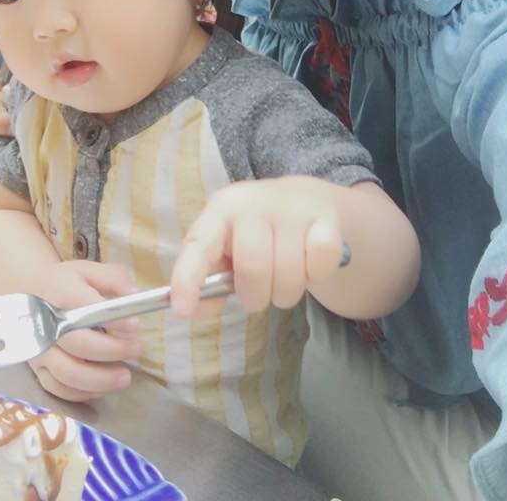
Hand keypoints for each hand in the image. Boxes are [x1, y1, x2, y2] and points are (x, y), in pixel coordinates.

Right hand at [29, 260, 140, 401]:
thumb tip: (135, 294)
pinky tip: (102, 387)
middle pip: (78, 344)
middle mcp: (46, 322)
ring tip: (124, 377)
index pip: (86, 307)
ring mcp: (40, 348)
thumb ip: (114, 278)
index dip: (112, 319)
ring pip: (67, 372)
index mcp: (60, 292)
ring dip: (99, 379)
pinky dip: (81, 392)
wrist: (26, 293)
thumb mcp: (88, 270)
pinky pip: (57, 388)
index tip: (134, 325)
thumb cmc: (64, 283)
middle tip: (135, 350)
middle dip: (111, 351)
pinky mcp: (37, 368)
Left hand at [171, 176, 345, 316]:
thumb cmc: (256, 232)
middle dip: (255, 296)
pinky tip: (309, 263)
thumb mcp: (227, 247)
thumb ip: (208, 279)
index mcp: (220, 210)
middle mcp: (253, 203)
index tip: (181, 309)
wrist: (304, 197)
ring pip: (289, 274)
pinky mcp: (325, 216)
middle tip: (258, 296)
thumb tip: (192, 309)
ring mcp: (292, 207)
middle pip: (253, 266)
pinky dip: (316, 276)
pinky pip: (320, 265)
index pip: (199, 245)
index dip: (188, 278)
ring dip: (286, 293)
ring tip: (284, 280)